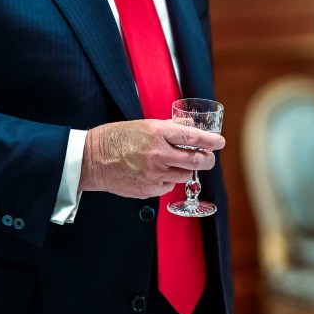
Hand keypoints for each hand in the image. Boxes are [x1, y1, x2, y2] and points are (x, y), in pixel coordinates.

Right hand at [79, 119, 224, 198]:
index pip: (193, 138)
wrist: (93, 159)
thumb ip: (170, 127)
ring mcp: (154, 174)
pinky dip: (169, 180)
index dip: (210, 141)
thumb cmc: (118, 138)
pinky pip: (168, 186)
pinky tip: (157, 173)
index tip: (220, 142)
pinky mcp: (148, 189)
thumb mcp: (145, 125)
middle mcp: (158, 154)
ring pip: (185, 176)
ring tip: (177, 163)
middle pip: (195, 161)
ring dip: (187, 170)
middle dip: (207, 160)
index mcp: (158, 133)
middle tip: (209, 158)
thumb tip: (191, 128)